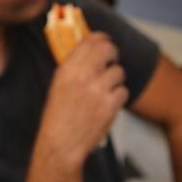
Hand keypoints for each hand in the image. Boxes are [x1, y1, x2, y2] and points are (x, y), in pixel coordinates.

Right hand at [41, 33, 126, 164]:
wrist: (61, 143)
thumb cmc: (58, 116)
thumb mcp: (59, 85)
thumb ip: (74, 66)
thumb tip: (90, 50)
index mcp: (67, 69)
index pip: (90, 41)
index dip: (101, 38)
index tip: (105, 40)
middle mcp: (82, 76)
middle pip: (108, 50)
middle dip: (113, 54)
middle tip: (111, 62)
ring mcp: (97, 90)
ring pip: (119, 72)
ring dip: (115, 80)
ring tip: (105, 91)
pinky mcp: (110, 105)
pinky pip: (123, 91)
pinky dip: (118, 97)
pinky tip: (108, 104)